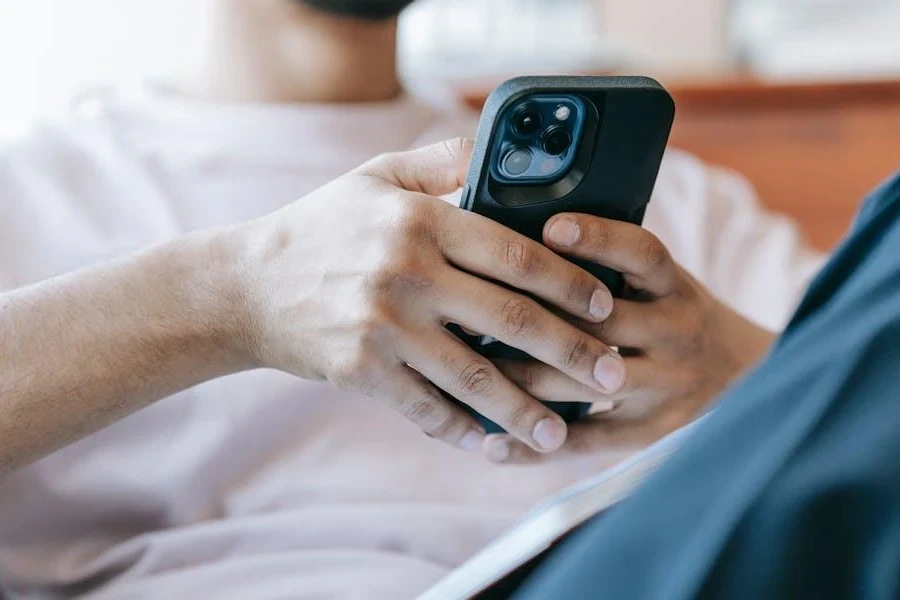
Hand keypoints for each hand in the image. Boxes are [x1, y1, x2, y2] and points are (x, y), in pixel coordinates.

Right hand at [231, 140, 626, 453]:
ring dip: (529, 410)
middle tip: (615, 377)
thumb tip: (504, 150)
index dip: (571, 283)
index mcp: (421, 220)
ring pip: (476, 378)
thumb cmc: (321, 227)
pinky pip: (427, 409)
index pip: (517, 254)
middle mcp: (407, 273)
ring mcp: (383, 328)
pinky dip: (465, 430)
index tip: (606, 305)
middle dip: (574, 353)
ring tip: (565, 432)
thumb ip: (443, 160)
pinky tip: (495, 445)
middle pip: (511, 320)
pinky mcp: (362, 372)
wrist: (245, 286)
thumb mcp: (376, 176)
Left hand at [485, 213, 775, 463]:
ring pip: (581, 384)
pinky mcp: (653, 433)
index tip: (550, 227)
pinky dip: (535, 447)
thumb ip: (614, 265)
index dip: (598, 237)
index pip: (642, 254)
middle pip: (599, 324)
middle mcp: (676, 333)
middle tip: (466, 309)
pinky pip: (587, 442)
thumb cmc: (677, 316)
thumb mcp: (664, 282)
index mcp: (676, 287)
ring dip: (518, 380)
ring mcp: (666, 387)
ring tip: (463, 372)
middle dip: (530, 318)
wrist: (748, 377)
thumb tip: (532, 234)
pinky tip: (490, 445)